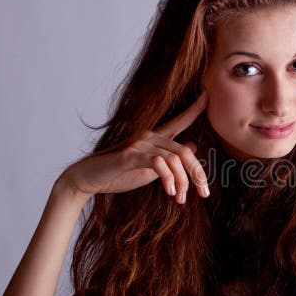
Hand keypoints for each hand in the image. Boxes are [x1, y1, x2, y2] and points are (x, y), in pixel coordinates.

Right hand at [60, 90, 209, 203]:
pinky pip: (158, 163)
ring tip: (180, 199)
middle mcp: (149, 136)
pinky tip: (169, 191)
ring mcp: (139, 144)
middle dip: (197, 173)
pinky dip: (168, 178)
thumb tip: (193, 146)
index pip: (180, 121)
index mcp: (155, 138)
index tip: (207, 96)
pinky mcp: (130, 155)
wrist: (88, 180)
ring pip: (174, 159)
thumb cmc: (119, 175)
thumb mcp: (151, 169)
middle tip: (204, 193)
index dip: (194, 109)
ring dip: (182, 182)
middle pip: (184, 151)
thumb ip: (170, 159)